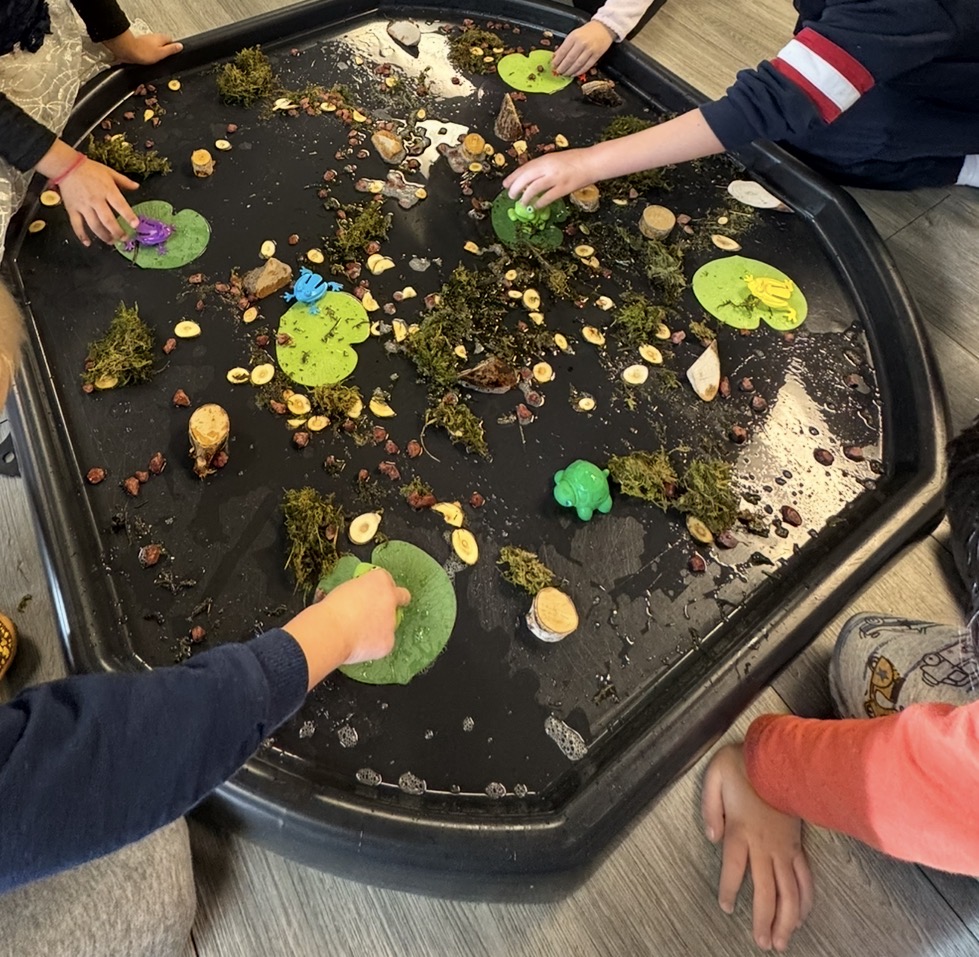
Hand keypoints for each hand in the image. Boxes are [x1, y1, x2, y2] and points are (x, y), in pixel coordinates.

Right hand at [58, 158, 138, 245]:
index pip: (120, 205)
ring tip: (111, 241)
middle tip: (124, 238)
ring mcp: (83, 206)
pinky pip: (76, 225)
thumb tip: (137, 187)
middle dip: (117, 232)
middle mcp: (96, 200)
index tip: (135, 225)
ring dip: (104, 236)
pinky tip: (88, 243)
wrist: (66, 165)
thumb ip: (124, 181)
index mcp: (107, 190)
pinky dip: (81, 235)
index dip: (129, 216)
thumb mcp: (109, 172)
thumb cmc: (89, 169)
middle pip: (108, 220)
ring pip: (95, 225)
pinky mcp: (72, 209)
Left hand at [102, 30, 182, 64]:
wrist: (126, 50)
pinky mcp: (140, 44)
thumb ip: (171, 49)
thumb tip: (180, 46)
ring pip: (155, 45)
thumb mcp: (162, 53)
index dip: (173, 47)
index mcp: (161, 38)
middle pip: (163, 43)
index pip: (171, 40)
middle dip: (164, 50)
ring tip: (156, 60)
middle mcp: (154, 37)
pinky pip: (148, 49)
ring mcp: (146, 40)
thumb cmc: (142, 52)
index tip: (174, 54)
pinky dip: (149, 54)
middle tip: (165, 59)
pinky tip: (147, 59)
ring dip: (156, 52)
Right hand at [285, 568, 410, 688]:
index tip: (374, 593)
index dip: (379, 588)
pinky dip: (373, 645)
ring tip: (355, 633)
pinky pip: (383, 642)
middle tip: (384, 609)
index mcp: (379, 579)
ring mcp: (392, 620)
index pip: (386, 579)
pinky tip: (358, 645)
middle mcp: (391, 597)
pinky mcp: (389, 641)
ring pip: (389, 624)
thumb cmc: (331, 609)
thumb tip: (362, 602)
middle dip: (397, 601)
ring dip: (378, 627)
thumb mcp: (346, 590)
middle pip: (402, 596)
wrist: (331, 631)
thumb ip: (361, 593)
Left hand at [503, 148, 597, 207]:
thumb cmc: (576, 160)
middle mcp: (548, 167)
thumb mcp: (556, 158)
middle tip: (510, 195)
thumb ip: (543, 166)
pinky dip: (539, 202)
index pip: (524, 168)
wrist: (592, 162)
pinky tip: (535, 206)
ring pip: (534, 188)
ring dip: (525, 196)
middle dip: (515, 188)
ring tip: (522, 202)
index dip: (513, 177)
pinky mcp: (564, 188)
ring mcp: (556, 178)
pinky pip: (547, 197)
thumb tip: (531, 176)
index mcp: (545, 159)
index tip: (505, 183)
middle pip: (526, 178)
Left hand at [552, 21, 614, 75]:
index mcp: (574, 37)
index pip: (563, 51)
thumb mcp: (575, 34)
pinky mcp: (596, 56)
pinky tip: (574, 73)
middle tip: (558, 72)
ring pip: (577, 64)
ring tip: (566, 74)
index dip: (557, 60)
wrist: (604, 27)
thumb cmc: (588, 31)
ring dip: (570, 71)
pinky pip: (586, 66)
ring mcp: (589, 50)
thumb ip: (566, 44)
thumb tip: (557, 56)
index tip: (553, 65)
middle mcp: (581, 43)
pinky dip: (579, 71)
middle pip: (569, 59)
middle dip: (562, 68)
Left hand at [702, 744, 813, 951]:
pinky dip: (804, 900)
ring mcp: (784, 847)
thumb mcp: (713, 777)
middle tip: (761, 942)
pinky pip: (804, 878)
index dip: (730, 890)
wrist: (776, 755)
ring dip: (786, 919)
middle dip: (763, 919)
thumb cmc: (742, 765)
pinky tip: (801, 917)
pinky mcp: (796, 845)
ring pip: (789, 891)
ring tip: (780, 941)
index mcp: (741, 830)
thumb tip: (711, 837)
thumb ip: (709, 809)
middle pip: (766, 891)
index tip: (727, 907)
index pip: (734, 870)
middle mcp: (764, 845)